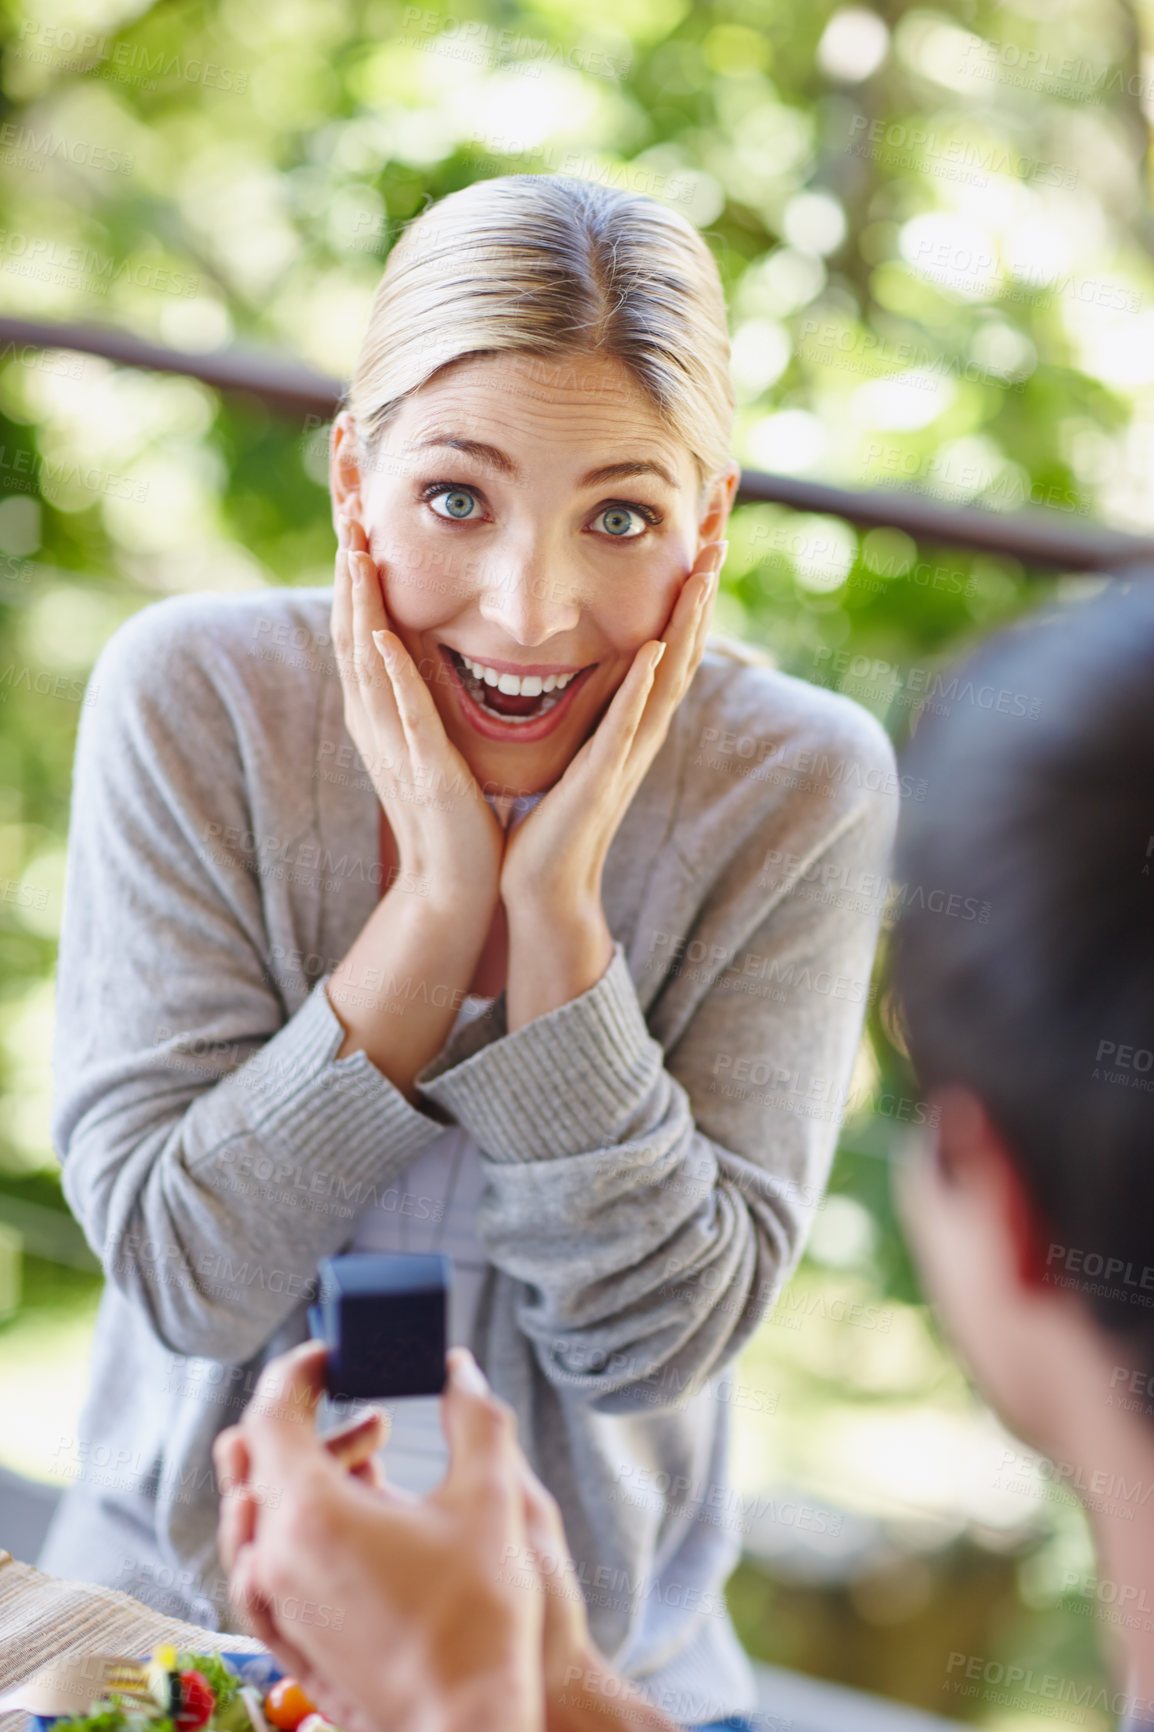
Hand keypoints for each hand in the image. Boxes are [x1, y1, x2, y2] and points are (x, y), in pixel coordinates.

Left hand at [214, 1344, 544, 1731]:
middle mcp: (276, 1557)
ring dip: (302, 1472)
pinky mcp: (289, 1639)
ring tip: (369, 1463)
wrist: (470, 1725)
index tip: (330, 1357)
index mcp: (312, 1513)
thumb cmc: (481, 1618)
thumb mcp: (493, 1498)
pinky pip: (265, 1563)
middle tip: (362, 1411)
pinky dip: (295, 1525)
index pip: (269, 1414)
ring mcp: (277, 1604)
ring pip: (256, 1514)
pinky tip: (351, 1524)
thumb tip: (460, 1370)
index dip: (296, 1371)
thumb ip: (475, 1417)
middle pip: (254, 1460)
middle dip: (304, 1418)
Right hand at [331, 513, 503, 912]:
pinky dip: (389, 671)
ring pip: (366, 660)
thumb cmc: (450, 809)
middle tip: (344, 505)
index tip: (355, 512)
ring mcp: (392, 742)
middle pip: (350, 628)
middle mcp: (374, 719)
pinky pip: (400, 711)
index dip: (354, 570)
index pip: (360, 626)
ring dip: (360, 604)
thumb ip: (419, 693)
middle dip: (348, 566)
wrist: (453, 879)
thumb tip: (419, 647)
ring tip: (355, 549)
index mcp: (378, 709)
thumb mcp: (428, 736)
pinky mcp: (420, 767)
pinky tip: (382, 634)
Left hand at [499, 540, 726, 1026]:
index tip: (702, 535)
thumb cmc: (553, 819)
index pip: (668, 642)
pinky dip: (643, 687)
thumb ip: (591, 709)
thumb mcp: (577, 747)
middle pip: (684, 648)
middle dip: (702, 589)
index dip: (687, 590)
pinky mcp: (602, 779)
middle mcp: (640, 732)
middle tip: (722, 530)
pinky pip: (627, 726)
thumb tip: (592, 667)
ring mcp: (627, 755)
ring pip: (668, 679)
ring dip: (687, 626)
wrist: (545, 887)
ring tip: (703, 573)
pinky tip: (654, 649)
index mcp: (631, 721)